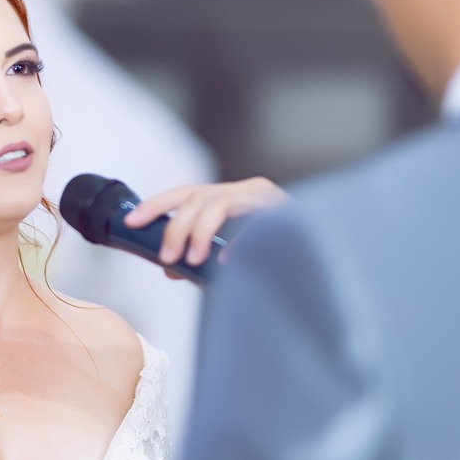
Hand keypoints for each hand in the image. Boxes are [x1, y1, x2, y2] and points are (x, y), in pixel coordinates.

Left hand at [123, 177, 288, 269]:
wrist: (329, 259)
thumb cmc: (276, 260)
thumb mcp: (229, 257)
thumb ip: (200, 259)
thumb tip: (170, 268)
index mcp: (229, 198)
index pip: (184, 195)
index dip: (156, 206)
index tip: (131, 222)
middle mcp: (245, 191)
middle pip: (196, 197)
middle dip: (175, 227)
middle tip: (166, 258)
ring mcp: (265, 197)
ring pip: (217, 203)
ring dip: (199, 232)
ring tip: (194, 259)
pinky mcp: (285, 211)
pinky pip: (254, 222)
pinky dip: (239, 241)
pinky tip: (229, 260)